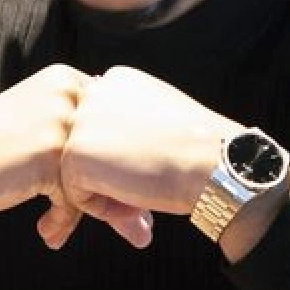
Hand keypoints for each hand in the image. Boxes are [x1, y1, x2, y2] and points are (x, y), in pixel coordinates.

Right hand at [0, 65, 131, 258]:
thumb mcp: (39, 133)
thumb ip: (83, 141)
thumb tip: (141, 182)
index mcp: (67, 79)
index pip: (117, 125)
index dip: (120, 166)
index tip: (117, 198)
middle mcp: (67, 93)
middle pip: (115, 150)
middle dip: (121, 196)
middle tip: (132, 230)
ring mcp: (59, 122)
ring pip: (101, 176)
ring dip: (93, 212)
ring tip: (65, 231)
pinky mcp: (49, 155)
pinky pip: (79, 196)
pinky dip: (65, 218)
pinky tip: (48, 232)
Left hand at [54, 66, 243, 238]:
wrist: (214, 161)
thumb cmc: (198, 147)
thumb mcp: (160, 117)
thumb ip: (129, 123)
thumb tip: (104, 150)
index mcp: (116, 80)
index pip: (100, 129)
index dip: (124, 158)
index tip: (155, 167)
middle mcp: (94, 93)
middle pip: (87, 150)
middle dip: (113, 178)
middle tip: (149, 193)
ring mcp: (81, 122)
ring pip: (80, 172)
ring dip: (111, 194)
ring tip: (146, 203)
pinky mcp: (75, 153)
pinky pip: (77, 193)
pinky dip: (105, 209)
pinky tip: (137, 204)